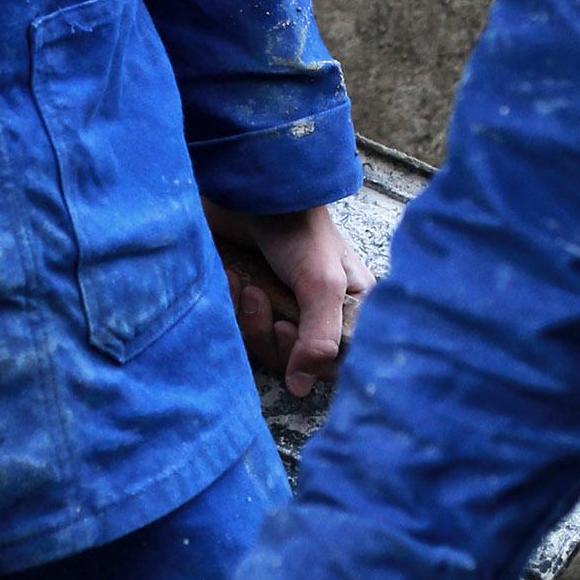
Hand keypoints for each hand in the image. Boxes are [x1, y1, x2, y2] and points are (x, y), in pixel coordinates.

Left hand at [207, 203, 367, 397]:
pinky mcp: (248, 300)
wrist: (251, 191)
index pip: (336, 363)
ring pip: (263, 348)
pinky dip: (230, 306)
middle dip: (272, 335)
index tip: (290, 328)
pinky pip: (237, 328)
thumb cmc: (299, 230)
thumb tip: (301, 388)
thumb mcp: (323, 284)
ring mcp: (281, 307)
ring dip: (250, 319)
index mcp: (350, 310)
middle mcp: (316, 313)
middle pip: (293, 362)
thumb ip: (319, 339)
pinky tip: (231, 276)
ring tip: (247, 286)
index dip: (310, 359)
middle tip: (265, 301)